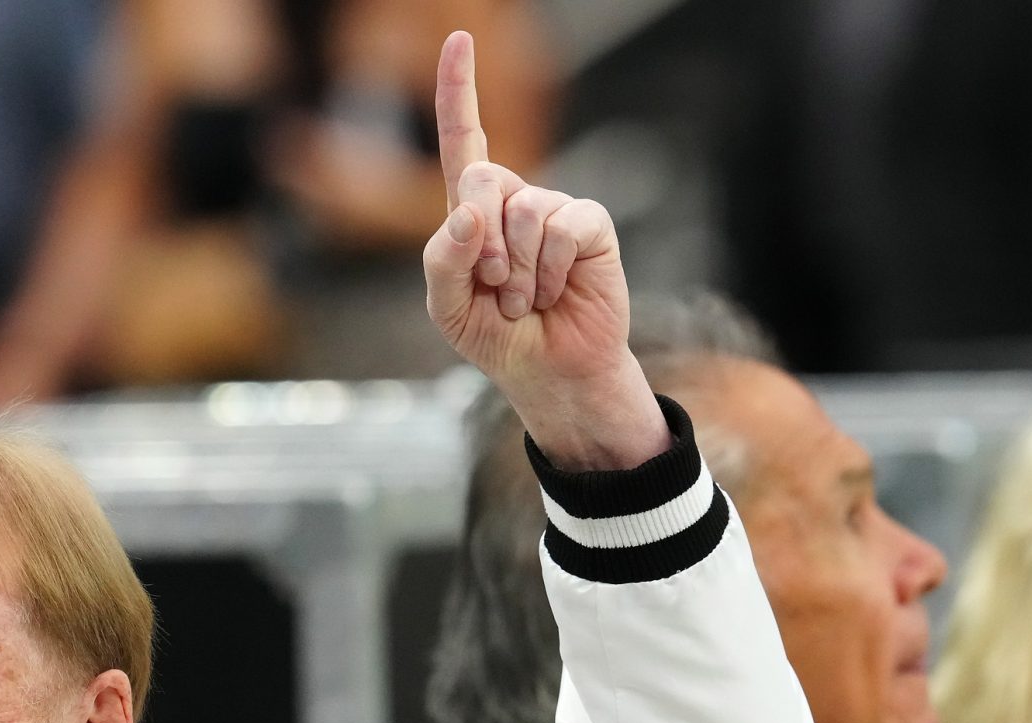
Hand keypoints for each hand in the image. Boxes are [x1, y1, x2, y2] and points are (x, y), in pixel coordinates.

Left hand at [423, 31, 667, 468]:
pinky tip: (557, 292)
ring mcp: (554, 210)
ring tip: (525, 300)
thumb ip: (443, 259)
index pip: (463, 140)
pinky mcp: (589, 226)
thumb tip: (470, 212)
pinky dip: (550, 269)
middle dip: (481, 242)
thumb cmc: (497, 338)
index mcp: (473, 213)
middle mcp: (515, 200)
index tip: (459, 40)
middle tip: (497, 288)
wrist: (550, 372)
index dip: (458, 92)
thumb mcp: (448, 307)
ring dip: (518, 271)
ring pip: (524, 210)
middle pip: (484, 178)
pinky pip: (562, 227)